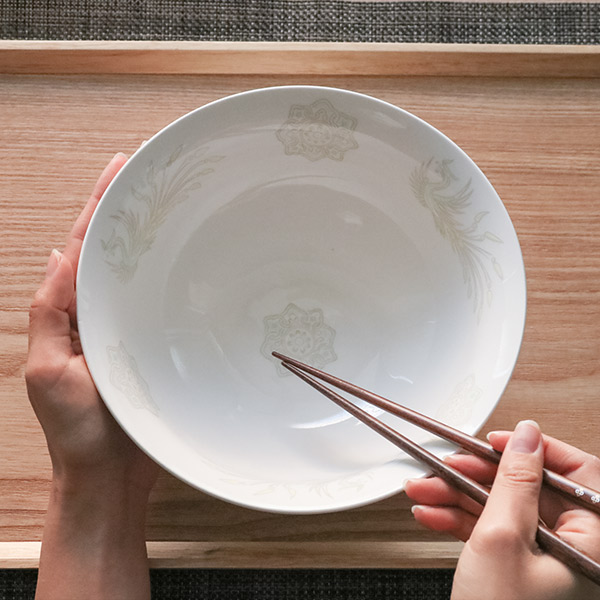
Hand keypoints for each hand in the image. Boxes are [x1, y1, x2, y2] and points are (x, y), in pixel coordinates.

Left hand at [26, 154, 157, 599]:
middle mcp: (103, 313)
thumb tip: (61, 257)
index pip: (84, 246)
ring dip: (159, 240)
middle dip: (132, 211)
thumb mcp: (48, 371)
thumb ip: (51, 315)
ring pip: (145, 274)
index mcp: (72, 312)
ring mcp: (134, 328)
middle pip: (117, 251)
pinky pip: (168, 304)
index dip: (100, 205)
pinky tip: (197, 262)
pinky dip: (178, 278)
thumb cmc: (79, 431)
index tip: (122, 167)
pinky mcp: (160, 345)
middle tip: (157, 173)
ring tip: (179, 205)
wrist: (112, 477)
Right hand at [405, 420, 599, 598]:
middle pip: (529, 489)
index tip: (501, 440)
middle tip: (448, 464)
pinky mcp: (518, 570)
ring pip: (503, 509)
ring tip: (424, 489)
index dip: (536, 451)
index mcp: (591, 545)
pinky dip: (460, 521)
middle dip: (478, 476)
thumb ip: (515, 481)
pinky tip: (432, 512)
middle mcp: (574, 551)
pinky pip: (491, 532)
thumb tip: (527, 436)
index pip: (577, 474)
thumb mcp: (502, 538)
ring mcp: (545, 562)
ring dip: (458, 496)